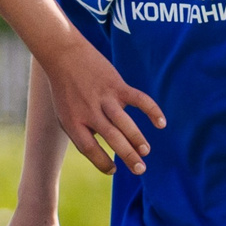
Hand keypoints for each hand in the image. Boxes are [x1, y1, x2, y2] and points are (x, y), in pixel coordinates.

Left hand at [38, 42, 163, 175]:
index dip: (102, 163)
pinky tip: (161, 123)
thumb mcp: (64, 115)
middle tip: (140, 170)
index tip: (113, 170)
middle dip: (128, 156)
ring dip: (137, 139)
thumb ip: (82, 131)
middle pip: (112, 139)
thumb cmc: (65, 89)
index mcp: (74, 123)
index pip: (90, 149)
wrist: (64, 55)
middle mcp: (89, 112)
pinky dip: (152, 111)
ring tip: (145, 151)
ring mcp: (104, 98)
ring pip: (125, 124)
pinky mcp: (117, 85)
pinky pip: (138, 100)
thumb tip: (107, 145)